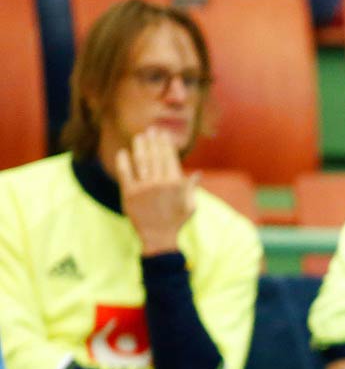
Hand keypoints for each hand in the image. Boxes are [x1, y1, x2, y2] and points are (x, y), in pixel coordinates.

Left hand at [117, 129, 196, 255]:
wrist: (158, 237)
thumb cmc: (176, 222)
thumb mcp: (190, 205)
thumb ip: (191, 188)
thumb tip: (197, 174)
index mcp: (175, 183)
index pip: (170, 158)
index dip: (166, 144)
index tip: (163, 134)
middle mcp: (160, 182)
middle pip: (155, 156)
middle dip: (153, 141)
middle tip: (150, 130)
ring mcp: (144, 187)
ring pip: (141, 161)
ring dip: (139, 147)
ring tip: (139, 137)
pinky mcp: (129, 193)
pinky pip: (125, 173)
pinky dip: (123, 162)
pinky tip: (123, 152)